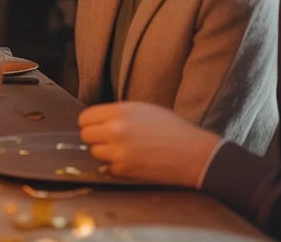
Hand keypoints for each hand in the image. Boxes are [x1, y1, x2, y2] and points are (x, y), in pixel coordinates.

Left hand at [78, 102, 221, 187]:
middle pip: (85, 135)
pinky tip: (131, 161)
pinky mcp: (125, 170)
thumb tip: (98, 122)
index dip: (91, 123)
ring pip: (94, 153)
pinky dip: (116, 167)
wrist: (195, 154)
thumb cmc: (173, 129)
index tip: (98, 127)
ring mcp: (119, 151)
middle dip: (95, 138)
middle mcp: (116, 130)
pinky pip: (107, 168)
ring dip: (104, 153)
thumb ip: (118, 114)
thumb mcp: (144, 110)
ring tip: (123, 150)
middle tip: (110, 140)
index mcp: (120, 111)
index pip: (85, 117)